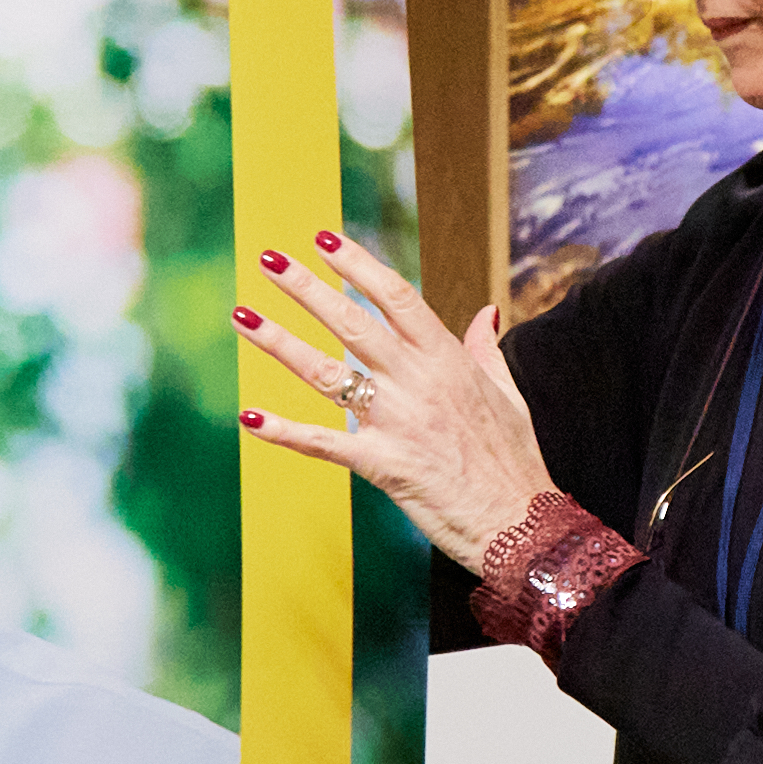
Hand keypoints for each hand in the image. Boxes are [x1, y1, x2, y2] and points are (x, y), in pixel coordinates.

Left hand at [237, 227, 558, 572]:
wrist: (521, 524)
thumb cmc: (516, 461)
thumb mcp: (508, 394)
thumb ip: (487, 349)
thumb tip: (486, 311)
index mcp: (448, 359)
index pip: (395, 296)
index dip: (357, 264)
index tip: (325, 239)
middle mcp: (418, 382)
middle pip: (352, 322)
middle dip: (306, 288)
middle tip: (269, 260)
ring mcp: (396, 422)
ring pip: (327, 372)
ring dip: (280, 343)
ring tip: (242, 317)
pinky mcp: (381, 464)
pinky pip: (323, 443)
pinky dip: (284, 432)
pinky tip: (250, 418)